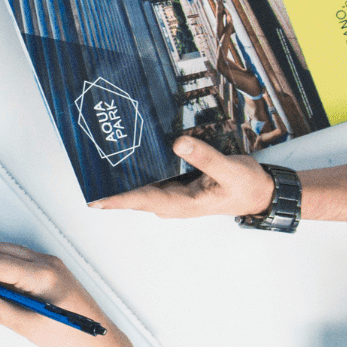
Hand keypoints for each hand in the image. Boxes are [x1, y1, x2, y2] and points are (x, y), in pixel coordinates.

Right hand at [0, 242, 120, 346]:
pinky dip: (4, 270)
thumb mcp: (26, 326)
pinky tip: (5, 290)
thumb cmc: (70, 334)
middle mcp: (47, 263)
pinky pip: (19, 259)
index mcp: (42, 276)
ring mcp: (50, 264)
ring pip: (8, 253)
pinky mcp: (50, 268)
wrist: (96, 340)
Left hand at [90, 135, 273, 218]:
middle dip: (111, 185)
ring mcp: (171, 193)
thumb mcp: (229, 170)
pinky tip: (128, 152)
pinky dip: (140, 166)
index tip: (93, 199)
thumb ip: (205, 157)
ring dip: (122, 174)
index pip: (140, 200)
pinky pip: (152, 176)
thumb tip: (179, 143)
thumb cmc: (245, 185)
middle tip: (87, 167)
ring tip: (98, 155)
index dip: (115, 199)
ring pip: (140, 184)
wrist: (259, 191)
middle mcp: (170, 201)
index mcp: (180, 204)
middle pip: (133, 193)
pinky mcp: (175, 183)